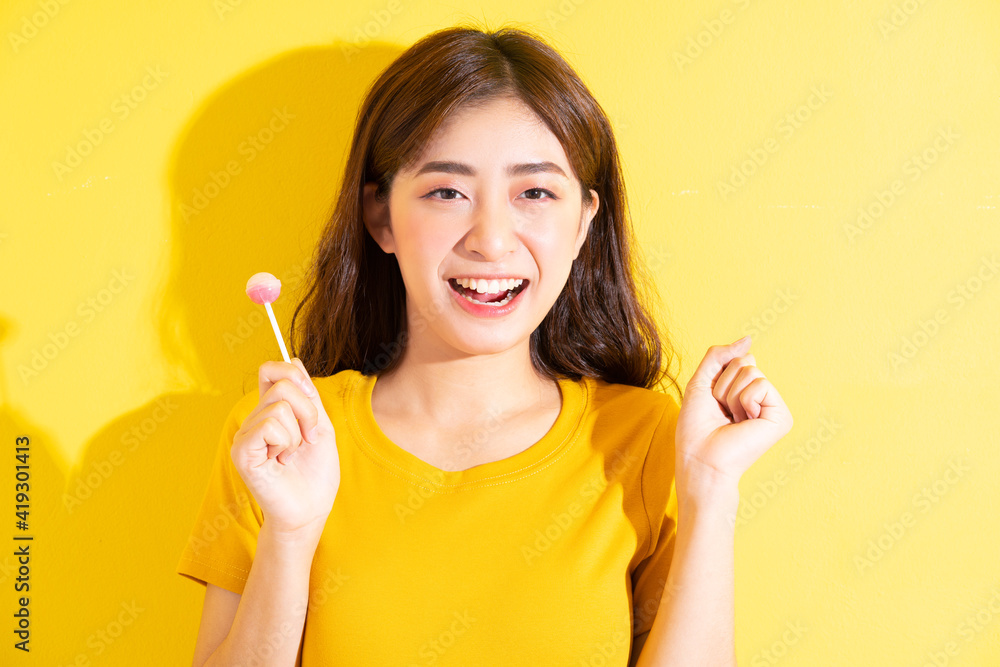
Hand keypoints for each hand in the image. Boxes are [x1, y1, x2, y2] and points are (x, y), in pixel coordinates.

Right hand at [230, 358, 340, 535]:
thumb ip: (308, 395)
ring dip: (298, 433)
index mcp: (270, 411)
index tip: (311, 402)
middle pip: (282, 384)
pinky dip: (286, 442)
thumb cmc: (315, 473)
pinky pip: (269, 424)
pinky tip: (281, 461)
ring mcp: (245, 435)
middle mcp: (253, 420)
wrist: (310, 510)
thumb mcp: (320, 426)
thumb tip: (293, 359)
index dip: (294, 376)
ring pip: (279, 405)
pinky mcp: (242, 451)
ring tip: (291, 454)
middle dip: (308, 411)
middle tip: (306, 439)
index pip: (271, 369)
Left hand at [675, 336, 792, 488]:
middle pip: (746, 361)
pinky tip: (744, 422)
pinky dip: (744, 400)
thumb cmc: (696, 426)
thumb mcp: (701, 381)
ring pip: (751, 371)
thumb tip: (748, 339)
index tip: (714, 402)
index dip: (717, 376)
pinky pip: (760, 384)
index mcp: (745, 392)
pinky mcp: (781, 417)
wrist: (700, 457)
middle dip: (723, 384)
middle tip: (722, 411)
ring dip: (730, 394)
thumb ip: (720, 355)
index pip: (738, 359)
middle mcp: (762, 399)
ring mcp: (773, 408)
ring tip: (731, 418)